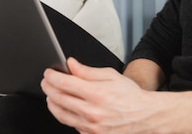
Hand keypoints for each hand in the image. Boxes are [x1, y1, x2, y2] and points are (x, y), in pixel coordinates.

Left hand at [41, 57, 159, 133]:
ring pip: (61, 115)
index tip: (48, 73)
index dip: (52, 77)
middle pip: (59, 99)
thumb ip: (87, 71)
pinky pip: (72, 124)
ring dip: (52, 103)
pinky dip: (66, 115)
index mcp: (97, 94)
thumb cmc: (130, 96)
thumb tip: (70, 64)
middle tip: (46, 82)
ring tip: (51, 95)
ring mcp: (91, 126)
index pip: (65, 83)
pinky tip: (66, 107)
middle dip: (48, 88)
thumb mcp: (111, 76)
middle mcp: (92, 112)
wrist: (145, 116)